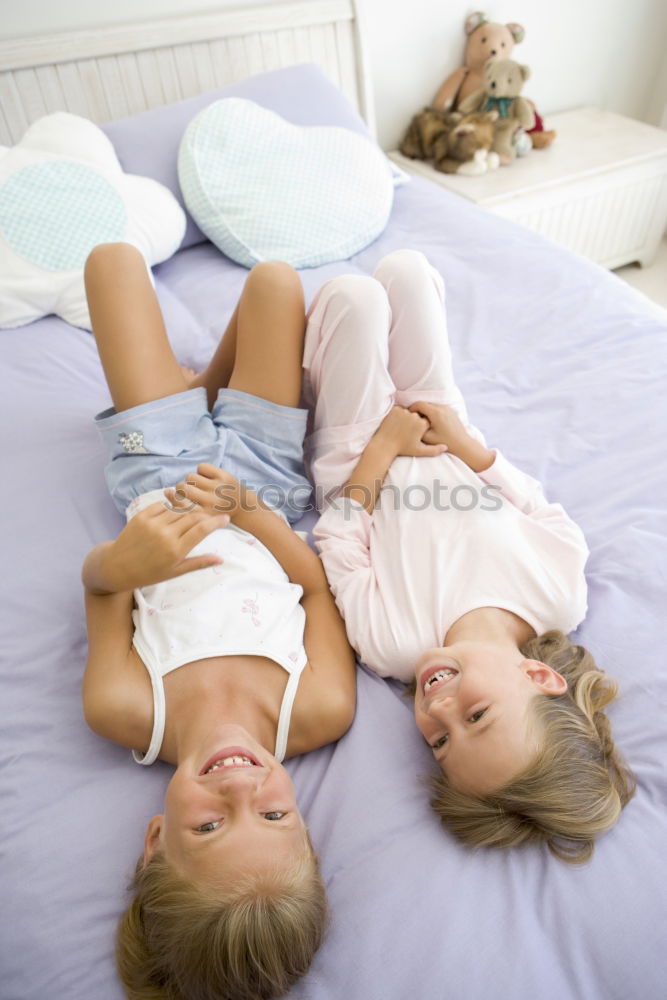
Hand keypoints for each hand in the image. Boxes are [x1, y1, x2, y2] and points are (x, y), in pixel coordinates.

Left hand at [83, 501, 228, 592]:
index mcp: (175, 550)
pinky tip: (173, 514)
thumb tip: (221, 560)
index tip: (225, 518)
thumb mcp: (175, 572)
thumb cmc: (149, 573)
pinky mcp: (141, 516)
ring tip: (192, 514)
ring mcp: (152, 523)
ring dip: (188, 510)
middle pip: (193, 516)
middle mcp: (165, 534)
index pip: (202, 530)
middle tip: (210, 516)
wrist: (117, 566)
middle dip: (204, 515)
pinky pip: (163, 505)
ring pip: (179, 509)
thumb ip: (198, 563)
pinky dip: (171, 508)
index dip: (216, 522)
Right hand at [165, 463, 241, 516]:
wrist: (242, 507)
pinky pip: (201, 467)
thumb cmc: (214, 511)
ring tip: (199, 485)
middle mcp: (211, 502)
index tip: (175, 496)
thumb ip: (181, 507)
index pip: (179, 503)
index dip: (174, 497)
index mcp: (204, 515)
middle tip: (187, 490)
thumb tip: (166, 491)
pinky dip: (201, 471)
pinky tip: (207, 478)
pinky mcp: (224, 476)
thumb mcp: (198, 515)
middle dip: (181, 487)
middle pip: (182, 487)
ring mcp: (219, 488)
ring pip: (190, 476)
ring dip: (191, 479)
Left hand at [374, 406, 447, 458]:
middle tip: (407, 431)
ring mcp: (404, 412)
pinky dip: (399, 414)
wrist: (385, 445)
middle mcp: (414, 416)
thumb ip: (434, 450)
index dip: (422, 427)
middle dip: (415, 422)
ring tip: (401, 428)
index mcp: (422, 425)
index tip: (416, 433)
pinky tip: (396, 423)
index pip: (427, 421)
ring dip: (407, 417)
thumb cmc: (403, 449)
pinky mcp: (395, 409)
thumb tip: (446, 447)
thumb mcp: (420, 451)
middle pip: (418, 415)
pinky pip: (400, 409)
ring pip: (409, 412)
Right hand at [408, 401, 494, 471]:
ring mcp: (448, 408)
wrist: (462, 444)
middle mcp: (442, 408)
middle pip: (425, 403)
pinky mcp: (451, 411)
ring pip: (432, 406)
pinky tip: (431, 423)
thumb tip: (410, 420)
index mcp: (436, 413)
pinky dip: (433, 412)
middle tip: (413, 419)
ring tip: (422, 422)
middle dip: (418, 410)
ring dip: (425, 411)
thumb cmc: (445, 442)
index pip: (419, 404)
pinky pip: (438, 408)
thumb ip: (418, 427)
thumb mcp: (427, 437)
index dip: (411, 409)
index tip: (408, 416)